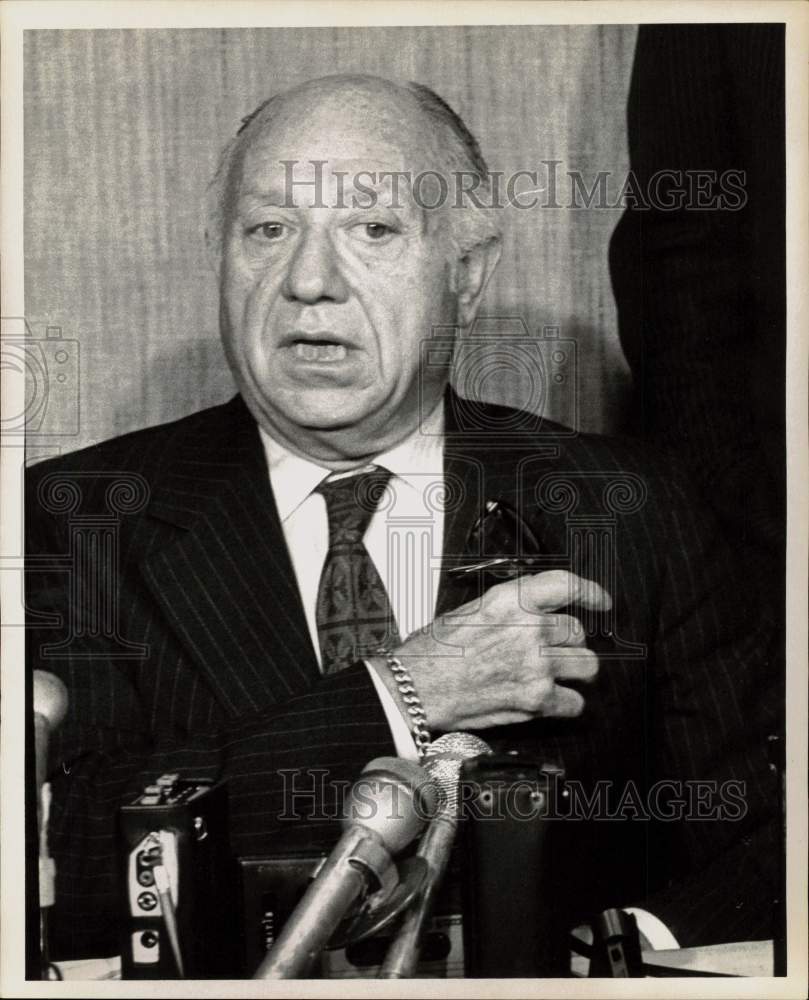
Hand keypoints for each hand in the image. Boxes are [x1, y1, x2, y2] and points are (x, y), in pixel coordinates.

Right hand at [369, 570, 610, 732]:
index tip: (600, 600)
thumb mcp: (470, 610)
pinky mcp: (536, 699)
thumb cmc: (434, 651)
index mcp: (510, 601)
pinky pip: (575, 702)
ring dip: (575, 670)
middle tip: (554, 649)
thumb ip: (509, 608)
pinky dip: (566, 703)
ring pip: (586, 665)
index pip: (566, 586)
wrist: (416, 687)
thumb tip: (536, 612)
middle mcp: (528, 629)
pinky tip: (551, 699)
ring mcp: (536, 665)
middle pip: (577, 631)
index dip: (589, 591)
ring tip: (559, 673)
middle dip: (569, 641)